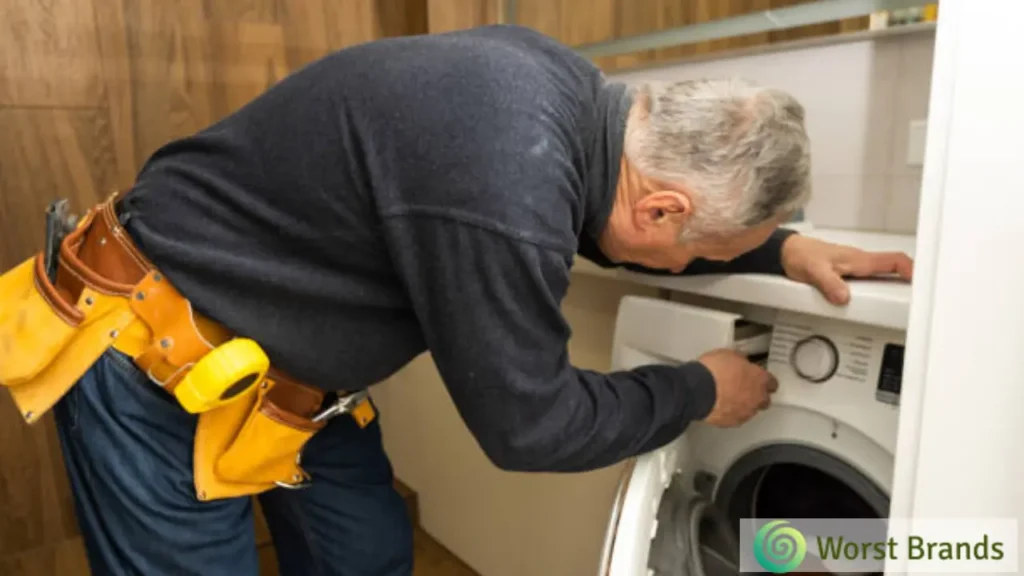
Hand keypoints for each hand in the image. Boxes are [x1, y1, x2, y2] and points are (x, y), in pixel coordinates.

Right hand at [698, 349, 777, 426]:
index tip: (758, 377)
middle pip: (764, 400)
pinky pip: (735, 417)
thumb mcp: (729, 355)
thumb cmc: (713, 371)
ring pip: (750, 410)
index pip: (772, 383)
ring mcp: (745, 412)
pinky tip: (720, 406)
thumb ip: (741, 361)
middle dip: (757, 395)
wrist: (697, 390)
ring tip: (728, 397)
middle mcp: (757, 398)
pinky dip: (730, 413)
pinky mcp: (732, 422)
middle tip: (744, 388)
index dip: (764, 379)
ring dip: (743, 404)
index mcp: (760, 379)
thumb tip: (740, 362)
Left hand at [780, 235, 913, 304]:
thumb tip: (844, 297)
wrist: (786, 252)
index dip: (911, 269)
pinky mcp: (846, 274)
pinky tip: (877, 301)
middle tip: (921, 298)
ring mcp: (854, 268)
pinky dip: (877, 288)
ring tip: (905, 303)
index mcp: (859, 260)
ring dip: (894, 285)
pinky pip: (868, 280)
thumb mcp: (814, 270)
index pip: (893, 260)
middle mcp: (860, 263)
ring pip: (881, 275)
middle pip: (893, 269)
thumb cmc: (801, 256)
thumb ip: (829, 283)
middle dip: (909, 281)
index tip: (923, 282)